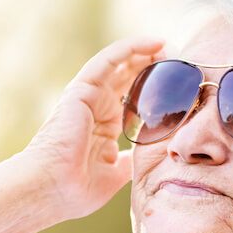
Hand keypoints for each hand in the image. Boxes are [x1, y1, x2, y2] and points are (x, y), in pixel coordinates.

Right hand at [23, 36, 164, 219]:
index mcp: (104, 127)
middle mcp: (97, 108)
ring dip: (147, 53)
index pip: (134, 100)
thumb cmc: (75, 190)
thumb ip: (130, 162)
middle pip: (129, 79)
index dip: (156, 90)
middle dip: (155, 68)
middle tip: (181, 62)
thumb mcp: (115, 175)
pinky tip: (154, 42)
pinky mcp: (82, 88)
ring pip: (121, 65)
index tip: (182, 86)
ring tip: (170, 46)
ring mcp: (89, 96)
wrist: (50, 189)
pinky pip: (109, 59)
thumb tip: (149, 158)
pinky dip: (131, 48)